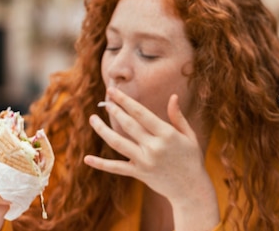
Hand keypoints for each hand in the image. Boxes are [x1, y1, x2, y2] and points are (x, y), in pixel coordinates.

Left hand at [84, 88, 218, 230]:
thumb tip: (173, 96)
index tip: (114, 91)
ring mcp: (145, 161)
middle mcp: (154, 147)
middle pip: (128, 126)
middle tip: (105, 100)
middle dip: (115, 111)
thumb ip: (177, 116)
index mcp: (167, 134)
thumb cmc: (191, 158)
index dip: (126, 101)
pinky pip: (116, 168)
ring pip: (118, 144)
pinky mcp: (139, 173)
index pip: (141, 114)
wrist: (191, 188)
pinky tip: (87, 158)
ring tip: (93, 119)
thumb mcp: (189, 135)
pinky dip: (101, 164)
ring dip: (103, 131)